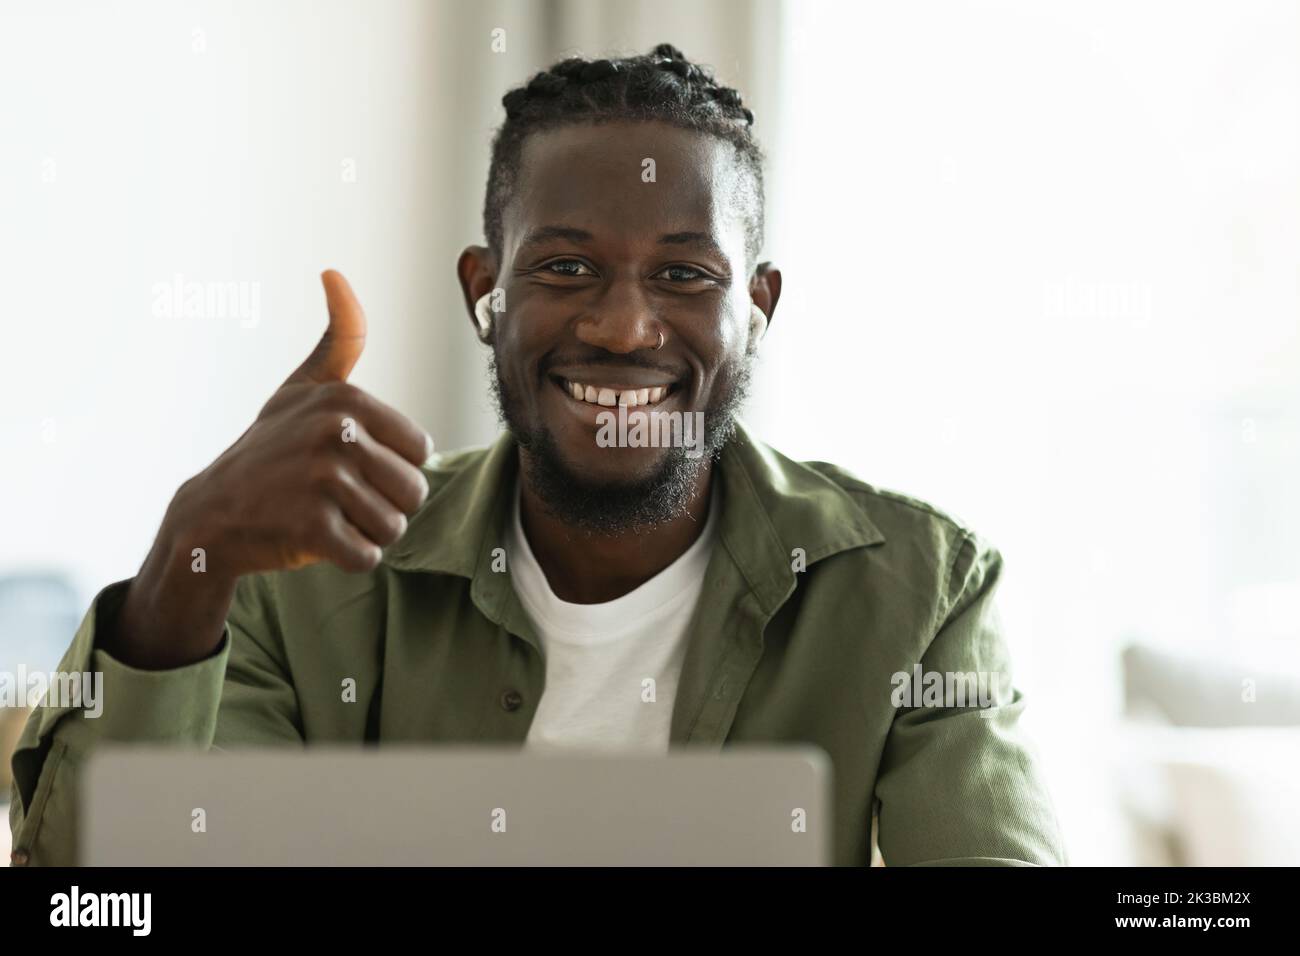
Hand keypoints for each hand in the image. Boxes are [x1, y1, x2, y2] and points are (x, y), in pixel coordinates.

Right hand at [171, 270, 432, 575]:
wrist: (210, 513)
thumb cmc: (270, 449)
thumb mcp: (302, 387)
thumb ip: (338, 339)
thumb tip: (334, 273)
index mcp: (348, 399)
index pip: (420, 452)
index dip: (390, 469)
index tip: (346, 464)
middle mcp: (337, 432)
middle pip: (414, 492)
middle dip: (382, 505)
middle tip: (334, 499)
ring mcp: (322, 479)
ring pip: (394, 527)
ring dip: (364, 533)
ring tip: (325, 517)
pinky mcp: (311, 527)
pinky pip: (367, 556)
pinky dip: (347, 558)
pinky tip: (313, 541)